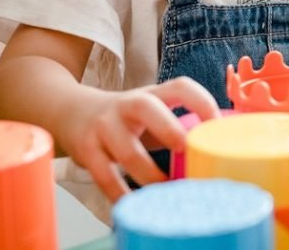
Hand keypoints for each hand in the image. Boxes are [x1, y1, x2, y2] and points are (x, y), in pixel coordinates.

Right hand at [57, 77, 219, 201]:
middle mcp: (127, 105)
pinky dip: (120, 192)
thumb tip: (214, 149)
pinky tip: (133, 202)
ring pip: (127, 151)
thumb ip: (177, 125)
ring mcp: (104, 126)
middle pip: (148, 108)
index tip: (216, 123)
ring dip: (149, 173)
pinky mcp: (86, 149)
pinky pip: (104, 175)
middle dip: (170, 129)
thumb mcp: (152, 112)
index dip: (201, 100)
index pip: (180, 86)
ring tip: (167, 189)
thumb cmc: (126, 118)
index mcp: (152, 94)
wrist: (72, 112)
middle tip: (187, 151)